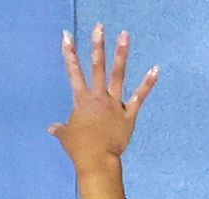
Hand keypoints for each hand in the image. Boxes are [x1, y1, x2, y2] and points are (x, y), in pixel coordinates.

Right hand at [49, 23, 159, 165]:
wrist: (96, 161)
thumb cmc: (79, 149)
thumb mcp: (66, 137)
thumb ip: (61, 129)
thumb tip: (52, 128)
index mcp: (82, 101)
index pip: (74, 72)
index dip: (69, 53)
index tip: (67, 36)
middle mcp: (98, 98)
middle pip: (97, 67)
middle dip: (97, 46)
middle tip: (99, 27)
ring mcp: (114, 105)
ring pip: (117, 75)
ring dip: (121, 54)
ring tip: (124, 35)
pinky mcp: (128, 115)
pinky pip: (139, 97)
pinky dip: (148, 83)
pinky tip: (156, 68)